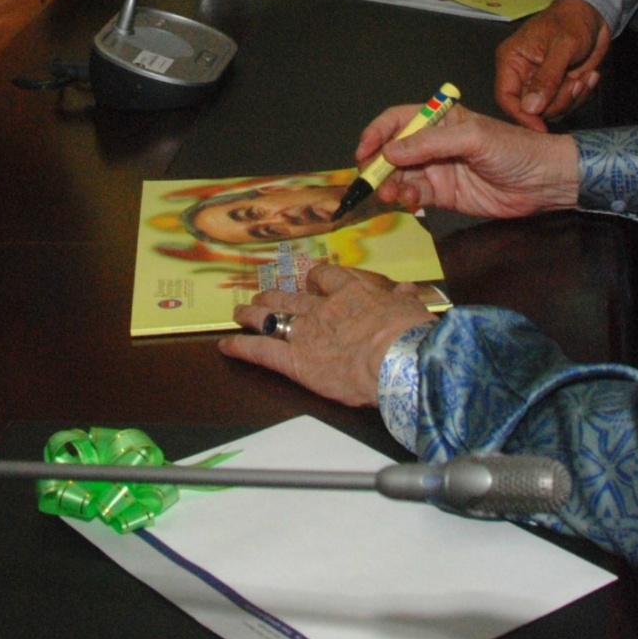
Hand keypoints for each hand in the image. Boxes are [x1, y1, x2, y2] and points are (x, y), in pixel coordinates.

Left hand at [219, 264, 436, 406]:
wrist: (398, 361)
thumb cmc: (409, 336)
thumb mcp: (412, 310)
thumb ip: (404, 300)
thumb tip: (409, 290)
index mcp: (351, 293)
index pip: (326, 277)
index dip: (315, 278)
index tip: (311, 279)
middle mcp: (322, 309)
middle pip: (290, 295)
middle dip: (275, 294)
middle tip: (264, 294)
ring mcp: (305, 333)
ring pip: (270, 317)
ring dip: (252, 313)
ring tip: (239, 312)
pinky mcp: (294, 361)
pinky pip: (260, 350)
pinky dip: (240, 346)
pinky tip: (225, 344)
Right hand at [355, 103, 581, 220]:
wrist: (543, 182)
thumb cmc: (514, 149)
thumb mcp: (473, 138)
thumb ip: (431, 143)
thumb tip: (390, 151)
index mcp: (441, 118)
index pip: (398, 120)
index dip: (377, 133)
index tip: (363, 151)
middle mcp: (434, 143)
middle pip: (393, 150)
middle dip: (378, 164)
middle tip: (371, 179)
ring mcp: (438, 169)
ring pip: (401, 176)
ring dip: (390, 184)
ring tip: (392, 193)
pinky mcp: (445, 195)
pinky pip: (416, 196)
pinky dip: (406, 199)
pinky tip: (409, 201)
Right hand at [494, 0, 609, 126]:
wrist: (595, 14)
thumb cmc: (572, 21)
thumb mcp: (562, 47)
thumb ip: (546, 79)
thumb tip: (530, 109)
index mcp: (512, 60)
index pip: (505, 97)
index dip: (521, 115)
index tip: (541, 127)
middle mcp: (523, 75)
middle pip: (531, 108)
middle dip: (557, 102)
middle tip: (575, 83)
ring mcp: (542, 83)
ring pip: (550, 110)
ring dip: (572, 98)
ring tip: (584, 77)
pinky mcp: (559, 87)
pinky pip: (567, 105)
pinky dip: (581, 94)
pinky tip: (589, 76)